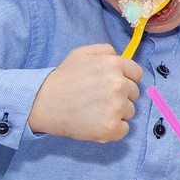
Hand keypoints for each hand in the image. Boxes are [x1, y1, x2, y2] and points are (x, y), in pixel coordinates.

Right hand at [29, 44, 143, 141]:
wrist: (43, 103)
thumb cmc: (62, 79)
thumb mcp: (81, 53)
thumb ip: (105, 50)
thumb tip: (119, 56)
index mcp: (113, 64)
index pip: (137, 74)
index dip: (126, 79)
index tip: (112, 85)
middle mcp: (118, 84)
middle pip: (134, 93)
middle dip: (120, 96)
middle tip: (98, 98)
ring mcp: (116, 107)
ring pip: (129, 111)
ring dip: (116, 112)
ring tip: (94, 110)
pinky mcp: (111, 127)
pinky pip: (124, 129)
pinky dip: (113, 129)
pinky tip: (96, 122)